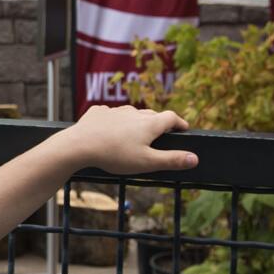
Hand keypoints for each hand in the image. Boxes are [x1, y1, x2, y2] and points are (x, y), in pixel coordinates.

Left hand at [50, 105, 196, 175]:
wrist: (79, 144)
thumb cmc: (115, 155)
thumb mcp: (147, 162)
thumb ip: (171, 160)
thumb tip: (195, 158)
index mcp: (149, 123)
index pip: (171, 117)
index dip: (180, 123)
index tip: (184, 128)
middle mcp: (133, 112)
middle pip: (152, 114)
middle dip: (159, 123)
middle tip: (161, 133)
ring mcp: (114, 111)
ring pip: (130, 114)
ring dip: (136, 121)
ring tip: (135, 134)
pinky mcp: (97, 112)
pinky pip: (110, 115)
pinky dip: (114, 121)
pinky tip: (110, 130)